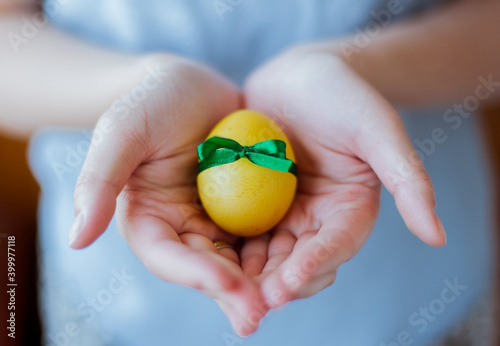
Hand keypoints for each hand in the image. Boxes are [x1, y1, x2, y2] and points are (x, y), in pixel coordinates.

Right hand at [69, 55, 264, 334]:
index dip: (196, 274)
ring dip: (262, 281)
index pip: (169, 256)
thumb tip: (76, 239)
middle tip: (258, 314)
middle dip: (232, 293)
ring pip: (239, 259)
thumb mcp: (122, 131)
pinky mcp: (245, 208)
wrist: (192, 84)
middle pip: (207, 268)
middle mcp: (182, 228)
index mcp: (149, 221)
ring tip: (287, 294)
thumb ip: (98, 180)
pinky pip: (264, 232)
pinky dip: (280, 248)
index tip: (229, 284)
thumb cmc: (152, 101)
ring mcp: (216, 220)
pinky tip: (303, 258)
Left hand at [242, 45, 446, 308]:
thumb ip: (407, 178)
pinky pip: (241, 230)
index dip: (315, 265)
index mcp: (350, 210)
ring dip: (250, 275)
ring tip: (227, 289)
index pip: (336, 246)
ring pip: (268, 254)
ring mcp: (284, 213)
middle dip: (278, 284)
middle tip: (254, 301)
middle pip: (299, 261)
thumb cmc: (343, 95)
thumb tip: (437, 237)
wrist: (300, 76)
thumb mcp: (377, 130)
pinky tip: (208, 256)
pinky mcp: (255, 203)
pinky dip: (229, 246)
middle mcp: (317, 219)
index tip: (289, 282)